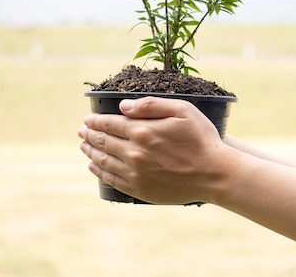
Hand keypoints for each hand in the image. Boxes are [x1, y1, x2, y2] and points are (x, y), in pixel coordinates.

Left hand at [78, 96, 227, 203]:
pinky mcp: (140, 190)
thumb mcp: (182, 110)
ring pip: (104, 161)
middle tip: (81, 131)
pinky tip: (95, 166)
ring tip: (84, 146)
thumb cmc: (201, 139)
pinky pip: (112, 180)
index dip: (95, 121)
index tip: (87, 119)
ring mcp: (135, 174)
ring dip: (91, 152)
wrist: (214, 174)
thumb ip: (151, 105)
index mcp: (142, 131)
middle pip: (103, 142)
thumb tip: (123, 106)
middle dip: (89, 135)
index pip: (109, 124)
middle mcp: (134, 153)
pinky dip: (99, 172)